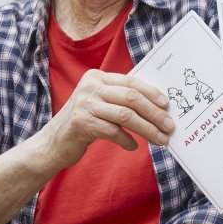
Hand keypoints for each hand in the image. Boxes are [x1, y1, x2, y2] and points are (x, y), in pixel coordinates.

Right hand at [49, 69, 174, 162]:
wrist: (53, 142)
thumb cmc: (84, 122)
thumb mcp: (100, 103)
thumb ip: (120, 98)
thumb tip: (158, 106)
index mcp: (97, 77)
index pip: (131, 82)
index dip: (151, 93)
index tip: (166, 105)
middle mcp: (90, 87)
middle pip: (131, 98)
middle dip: (154, 113)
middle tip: (169, 126)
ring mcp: (84, 104)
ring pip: (125, 116)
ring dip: (147, 129)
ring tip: (160, 140)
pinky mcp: (80, 123)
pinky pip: (113, 132)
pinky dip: (126, 140)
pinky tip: (133, 146)